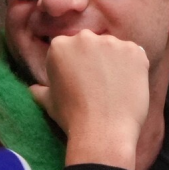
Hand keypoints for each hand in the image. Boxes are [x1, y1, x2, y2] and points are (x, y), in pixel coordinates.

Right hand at [29, 30, 149, 168]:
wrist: (103, 132)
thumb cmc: (72, 118)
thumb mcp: (49, 103)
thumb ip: (41, 90)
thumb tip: (33, 89)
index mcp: (59, 45)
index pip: (69, 47)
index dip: (75, 65)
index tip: (79, 81)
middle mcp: (84, 38)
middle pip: (92, 43)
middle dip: (94, 59)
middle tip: (98, 84)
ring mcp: (111, 42)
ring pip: (114, 48)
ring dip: (114, 62)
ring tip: (114, 87)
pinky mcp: (134, 51)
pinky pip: (135, 54)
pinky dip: (134, 67)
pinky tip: (128, 86)